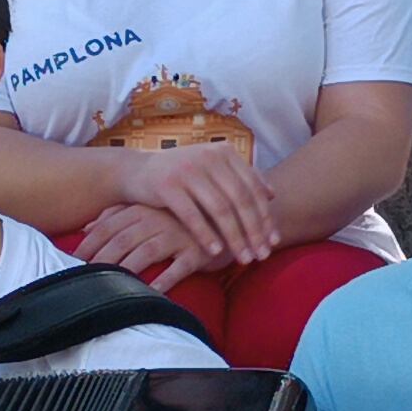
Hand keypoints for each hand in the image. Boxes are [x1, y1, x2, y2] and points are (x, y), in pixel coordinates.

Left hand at [72, 201, 217, 285]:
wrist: (226, 219)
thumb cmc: (178, 219)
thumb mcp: (149, 211)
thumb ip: (119, 215)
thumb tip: (87, 227)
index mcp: (143, 209)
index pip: (108, 225)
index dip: (90, 243)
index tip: (73, 259)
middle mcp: (158, 219)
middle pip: (122, 240)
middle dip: (101, 259)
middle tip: (84, 279)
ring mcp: (178, 235)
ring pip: (145, 252)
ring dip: (126, 270)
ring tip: (110, 287)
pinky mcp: (197, 251)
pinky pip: (178, 267)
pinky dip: (164, 281)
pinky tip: (151, 294)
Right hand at [113, 141, 279, 266]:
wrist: (137, 171)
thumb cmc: (181, 175)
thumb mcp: (211, 169)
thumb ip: (240, 178)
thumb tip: (272, 194)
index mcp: (224, 152)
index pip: (253, 187)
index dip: (265, 216)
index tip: (274, 241)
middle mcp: (208, 157)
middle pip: (240, 200)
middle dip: (254, 231)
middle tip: (262, 255)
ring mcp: (187, 170)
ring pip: (219, 209)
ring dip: (234, 237)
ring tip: (243, 258)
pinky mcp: (167, 185)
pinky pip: (192, 215)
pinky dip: (206, 235)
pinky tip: (215, 252)